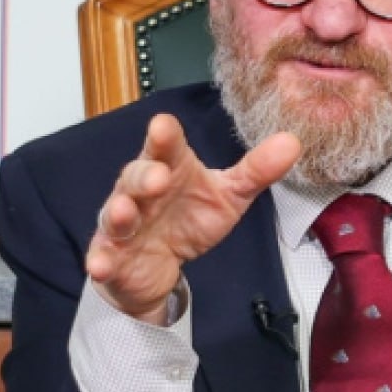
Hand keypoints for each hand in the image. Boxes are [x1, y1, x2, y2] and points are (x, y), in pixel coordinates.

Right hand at [86, 113, 300, 323]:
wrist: (159, 265)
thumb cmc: (190, 217)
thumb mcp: (228, 195)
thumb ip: (256, 171)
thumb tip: (292, 143)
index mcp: (169, 169)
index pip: (165, 147)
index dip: (164, 137)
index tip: (164, 125)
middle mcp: (140, 192)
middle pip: (136, 177)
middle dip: (144, 176)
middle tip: (159, 176)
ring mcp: (123, 225)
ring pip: (115, 214)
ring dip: (117, 212)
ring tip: (122, 211)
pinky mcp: (112, 257)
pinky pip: (102, 258)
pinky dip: (99, 262)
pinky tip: (99, 266)